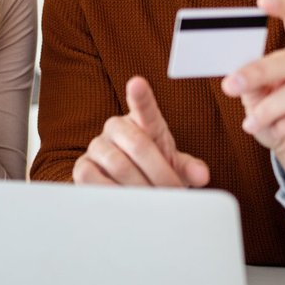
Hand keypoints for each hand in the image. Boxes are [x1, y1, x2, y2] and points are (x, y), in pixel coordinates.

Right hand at [72, 76, 210, 187]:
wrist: (131, 190)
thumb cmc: (155, 172)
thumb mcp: (177, 168)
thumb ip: (190, 168)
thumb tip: (201, 174)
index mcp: (143, 121)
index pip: (143, 106)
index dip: (140, 95)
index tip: (137, 83)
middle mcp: (116, 127)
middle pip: (138, 145)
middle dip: (159, 173)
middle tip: (173, 192)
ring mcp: (97, 146)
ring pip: (117, 164)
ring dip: (139, 187)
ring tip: (152, 201)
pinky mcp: (82, 166)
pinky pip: (92, 178)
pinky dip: (112, 193)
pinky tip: (124, 200)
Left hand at [221, 0, 284, 197]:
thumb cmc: (281, 121)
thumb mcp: (259, 100)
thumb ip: (250, 83)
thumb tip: (234, 72)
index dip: (284, 8)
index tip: (261, 2)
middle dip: (257, 73)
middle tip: (230, 86)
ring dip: (269, 109)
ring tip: (252, 123)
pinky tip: (280, 131)